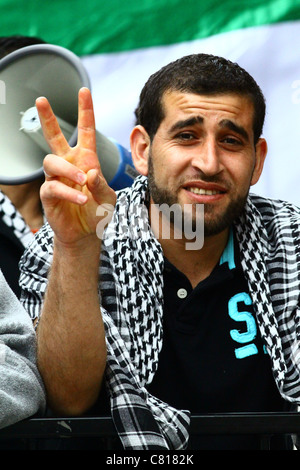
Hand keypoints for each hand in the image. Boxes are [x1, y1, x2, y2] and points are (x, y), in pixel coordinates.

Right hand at [36, 87, 115, 245]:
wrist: (86, 234)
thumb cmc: (98, 211)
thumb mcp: (109, 197)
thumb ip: (102, 184)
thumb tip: (89, 172)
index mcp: (86, 160)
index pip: (85, 131)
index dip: (85, 111)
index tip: (84, 91)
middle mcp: (69, 165)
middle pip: (54, 137)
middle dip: (48, 118)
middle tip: (41, 100)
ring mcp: (57, 178)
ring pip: (51, 161)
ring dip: (68, 170)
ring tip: (83, 182)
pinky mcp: (49, 195)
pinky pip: (53, 186)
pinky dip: (68, 192)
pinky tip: (81, 200)